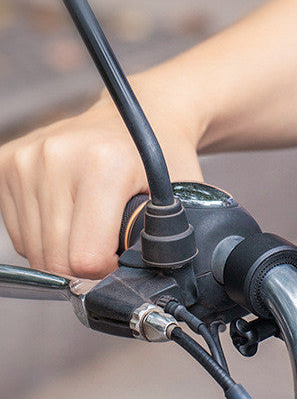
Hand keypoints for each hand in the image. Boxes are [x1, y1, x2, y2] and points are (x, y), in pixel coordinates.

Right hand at [0, 91, 202, 278]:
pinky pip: (19, 231)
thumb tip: (149, 287)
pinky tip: (71, 211)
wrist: (147, 111)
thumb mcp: (178, 196)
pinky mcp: (6, 162)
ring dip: (64, 250)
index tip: (124, 254)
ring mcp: (26, 158)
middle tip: (111, 242)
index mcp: (104, 163)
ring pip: (33, 250)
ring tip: (93, 220)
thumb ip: (164, 240)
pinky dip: (44, 235)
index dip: (107, 270)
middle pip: (54, 259)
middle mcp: (56, 156)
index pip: (84, 259)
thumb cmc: (164, 155)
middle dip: (85, 265)